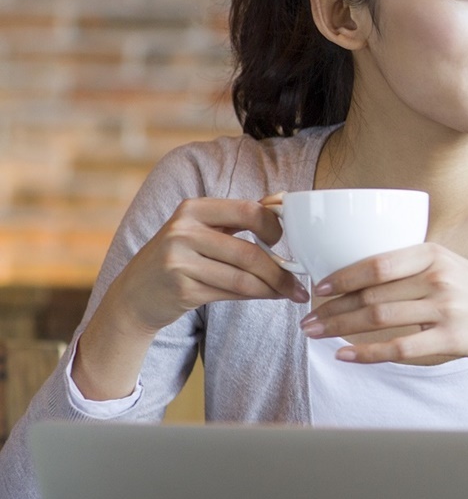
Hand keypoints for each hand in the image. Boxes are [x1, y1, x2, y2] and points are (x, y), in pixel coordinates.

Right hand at [108, 196, 307, 333]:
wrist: (135, 294)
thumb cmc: (179, 257)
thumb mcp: (200, 229)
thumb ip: (236, 218)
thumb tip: (283, 201)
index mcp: (193, 209)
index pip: (248, 211)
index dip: (275, 226)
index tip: (285, 242)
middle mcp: (183, 231)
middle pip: (249, 252)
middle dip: (281, 271)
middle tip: (301, 283)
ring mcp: (179, 261)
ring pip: (243, 277)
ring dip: (274, 288)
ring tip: (292, 293)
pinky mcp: (181, 289)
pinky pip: (231, 294)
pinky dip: (257, 296)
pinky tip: (270, 297)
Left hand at [299, 243, 467, 389]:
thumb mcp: (446, 263)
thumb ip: (408, 264)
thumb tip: (353, 274)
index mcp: (432, 254)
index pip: (376, 264)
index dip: (341, 277)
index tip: (317, 289)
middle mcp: (438, 279)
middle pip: (372, 295)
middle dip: (332, 309)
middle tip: (308, 320)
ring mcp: (445, 309)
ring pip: (379, 319)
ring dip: (340, 328)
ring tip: (316, 335)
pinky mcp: (450, 338)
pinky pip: (399, 348)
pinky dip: (367, 353)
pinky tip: (345, 355)